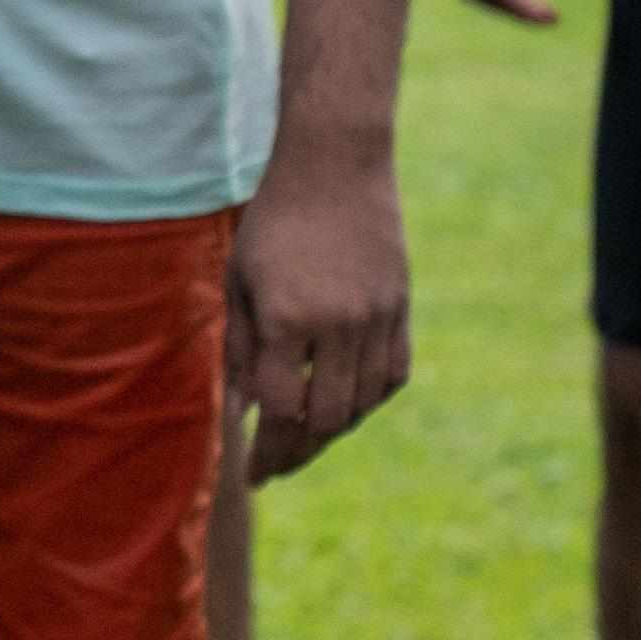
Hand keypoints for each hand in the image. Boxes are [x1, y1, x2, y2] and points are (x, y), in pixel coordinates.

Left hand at [227, 145, 411, 478]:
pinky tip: (347, 407)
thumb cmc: (273, 220)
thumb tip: (242, 413)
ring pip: (362, 402)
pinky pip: (392, 374)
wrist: (336, 165)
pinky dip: (370, 399)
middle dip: (298, 453)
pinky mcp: (401, 308)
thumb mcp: (240, 280)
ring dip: (333, 431)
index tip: (251, 474)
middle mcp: (337, 325)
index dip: (265, 449)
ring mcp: (376, 317)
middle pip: (324, 417)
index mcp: (288, 318)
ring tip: (305, 442)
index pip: (279, 408)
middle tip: (276, 469)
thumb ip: (240, 350)